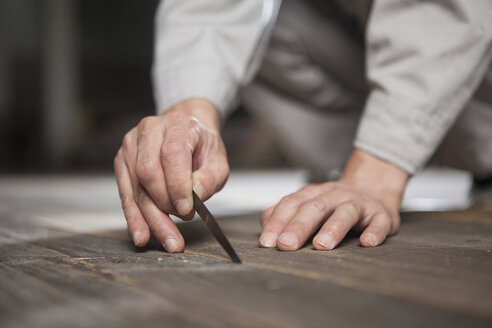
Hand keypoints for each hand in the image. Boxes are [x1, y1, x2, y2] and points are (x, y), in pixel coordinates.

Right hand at [114, 99, 228, 251]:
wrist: (185, 130)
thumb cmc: (202, 147)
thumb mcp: (218, 160)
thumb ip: (210, 178)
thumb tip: (195, 197)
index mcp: (178, 125)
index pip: (172, 154)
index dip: (177, 185)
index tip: (187, 210)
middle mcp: (150, 130)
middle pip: (148, 172)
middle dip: (163, 207)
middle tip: (180, 229)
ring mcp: (132, 144)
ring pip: (136, 187)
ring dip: (150, 218)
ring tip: (166, 240)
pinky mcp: (122, 160)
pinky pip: (125, 193)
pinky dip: (134, 216)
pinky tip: (141, 234)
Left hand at [259, 149, 408, 250]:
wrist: (373, 188)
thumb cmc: (334, 203)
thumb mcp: (308, 202)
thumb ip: (284, 212)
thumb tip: (264, 225)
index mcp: (313, 194)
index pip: (291, 204)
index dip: (277, 222)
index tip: (266, 242)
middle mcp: (334, 195)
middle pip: (314, 207)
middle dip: (298, 226)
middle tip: (286, 245)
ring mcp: (358, 203)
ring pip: (345, 212)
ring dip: (333, 228)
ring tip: (321, 245)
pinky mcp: (381, 215)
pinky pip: (379, 222)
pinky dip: (374, 232)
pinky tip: (367, 243)